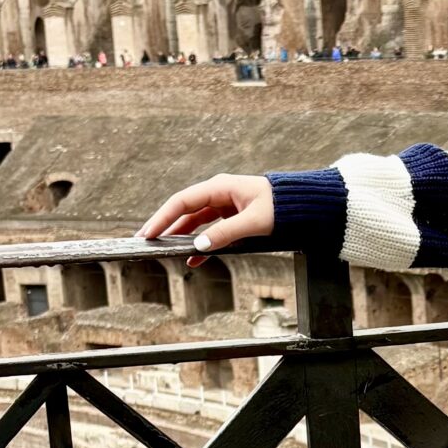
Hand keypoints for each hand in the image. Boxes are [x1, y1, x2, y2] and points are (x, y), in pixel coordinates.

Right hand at [135, 175, 274, 255]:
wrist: (303, 204)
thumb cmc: (282, 207)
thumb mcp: (254, 221)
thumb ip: (226, 234)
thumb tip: (199, 246)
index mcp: (220, 187)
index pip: (182, 201)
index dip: (162, 217)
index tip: (147, 233)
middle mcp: (218, 194)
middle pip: (184, 211)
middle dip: (163, 226)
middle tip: (144, 242)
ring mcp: (224, 205)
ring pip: (195, 222)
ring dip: (179, 237)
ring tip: (161, 251)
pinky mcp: (232, 217)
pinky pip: (210, 230)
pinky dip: (201, 244)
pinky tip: (193, 260)